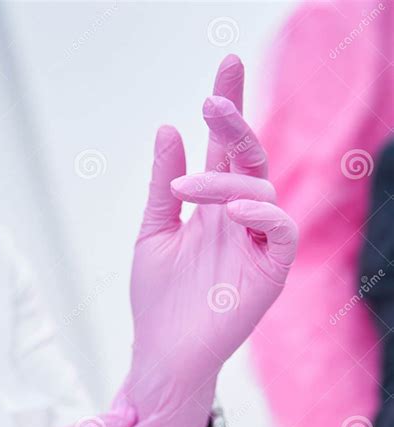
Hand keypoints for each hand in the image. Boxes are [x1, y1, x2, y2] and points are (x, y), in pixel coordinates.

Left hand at [111, 55, 297, 426]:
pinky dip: (261, 211)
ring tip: (186, 187)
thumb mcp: (154, 233)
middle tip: (214, 95)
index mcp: (213, 208)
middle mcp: (238, 219)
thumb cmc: (158, 300)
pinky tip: (233, 207)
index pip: (225, 150)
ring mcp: (257, 243)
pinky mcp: (270, 270)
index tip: (227, 66)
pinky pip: (280, 229)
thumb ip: (164, 186)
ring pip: (260, 187)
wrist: (163, 353)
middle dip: (235, 121)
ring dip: (227, 174)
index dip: (227, 110)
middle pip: (249, 156)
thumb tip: (168, 129)